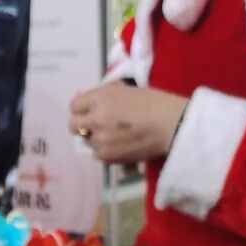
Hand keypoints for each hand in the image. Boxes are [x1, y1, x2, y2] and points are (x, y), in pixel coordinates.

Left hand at [70, 84, 189, 163]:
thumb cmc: (154, 102)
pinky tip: (119, 144)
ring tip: (114, 135)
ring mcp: (100, 139)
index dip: (82, 108)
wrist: (172, 126)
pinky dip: (104, 149)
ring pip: (86, 140)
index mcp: (101, 98)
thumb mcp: (125, 90)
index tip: (90, 111)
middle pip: (73, 125)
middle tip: (96, 124)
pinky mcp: (107, 156)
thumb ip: (102, 93)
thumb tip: (81, 97)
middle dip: (82, 124)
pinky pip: (96, 153)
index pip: (75, 105)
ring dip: (95, 137)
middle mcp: (96, 118)